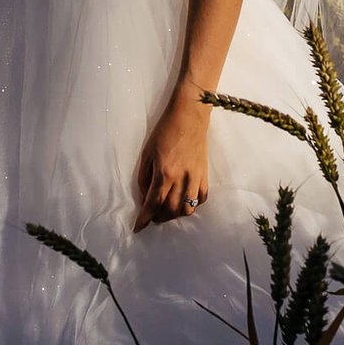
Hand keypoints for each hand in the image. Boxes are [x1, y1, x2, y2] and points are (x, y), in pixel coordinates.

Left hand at [131, 85, 211, 232]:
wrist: (189, 117)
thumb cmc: (164, 131)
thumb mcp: (147, 153)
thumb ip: (145, 177)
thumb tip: (145, 197)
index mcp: (164, 173)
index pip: (152, 204)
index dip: (144, 218)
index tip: (138, 227)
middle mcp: (180, 179)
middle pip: (170, 210)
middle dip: (158, 218)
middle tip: (151, 216)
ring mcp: (195, 178)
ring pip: (187, 209)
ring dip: (175, 215)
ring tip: (167, 211)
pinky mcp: (205, 175)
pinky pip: (202, 198)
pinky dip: (193, 205)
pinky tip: (184, 201)